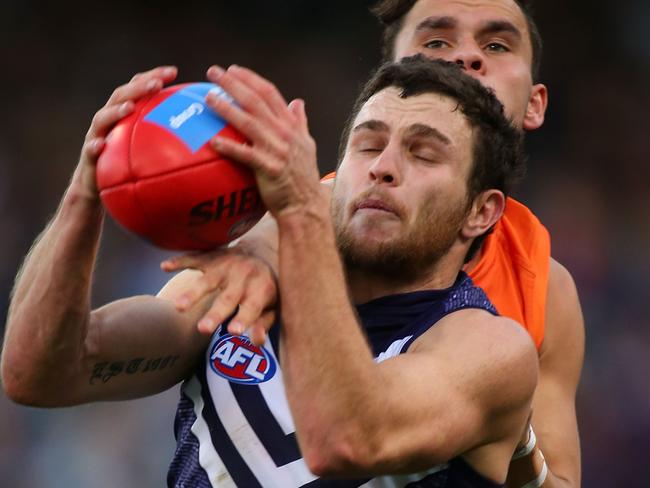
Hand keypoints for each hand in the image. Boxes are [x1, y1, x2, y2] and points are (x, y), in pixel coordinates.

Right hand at [71, 66, 177, 200]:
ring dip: (116, 110)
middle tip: (157, 83)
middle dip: (138, 87)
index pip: (137, 88)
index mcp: (123, 114)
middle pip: (121, 96)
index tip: (173, 71)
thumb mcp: (148, 151)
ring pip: (102, 118)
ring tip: (130, 107)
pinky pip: (90, 150)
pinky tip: (101, 144)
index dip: (153, 76)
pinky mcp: (88, 157)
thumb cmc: (126, 167)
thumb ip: (167, 140)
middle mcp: (108, 121)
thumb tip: (202, 140)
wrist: (95, 187)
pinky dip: (95, 145)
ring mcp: (96, 136)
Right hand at [161, 245, 277, 345]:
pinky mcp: (212, 258)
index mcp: (262, 289)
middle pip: (228, 298)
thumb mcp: (272, 307)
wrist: (263, 253)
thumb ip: (263, 324)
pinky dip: (180, 261)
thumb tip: (256, 341)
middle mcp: (244, 277)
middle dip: (215, 313)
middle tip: (203, 329)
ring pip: (208, 280)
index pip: (252, 306)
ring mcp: (226, 266)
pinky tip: (165, 266)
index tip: (233, 331)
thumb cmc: (265, 289)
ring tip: (179, 306)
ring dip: (193, 293)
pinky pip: (195, 258)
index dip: (244, 318)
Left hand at [204, 64, 325, 219]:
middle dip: (233, 84)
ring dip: (227, 109)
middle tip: (213, 72)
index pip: (270, 94)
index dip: (251, 79)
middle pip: (255, 102)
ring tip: (209, 98)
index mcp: (291, 125)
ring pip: (248, 123)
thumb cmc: (302, 177)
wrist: (306, 205)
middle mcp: (284, 133)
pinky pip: (246, 155)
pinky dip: (229, 147)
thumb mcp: (307, 145)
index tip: (233, 69)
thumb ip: (300, 122)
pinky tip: (212, 142)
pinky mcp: (269, 168)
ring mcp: (277, 150)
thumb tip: (298, 102)